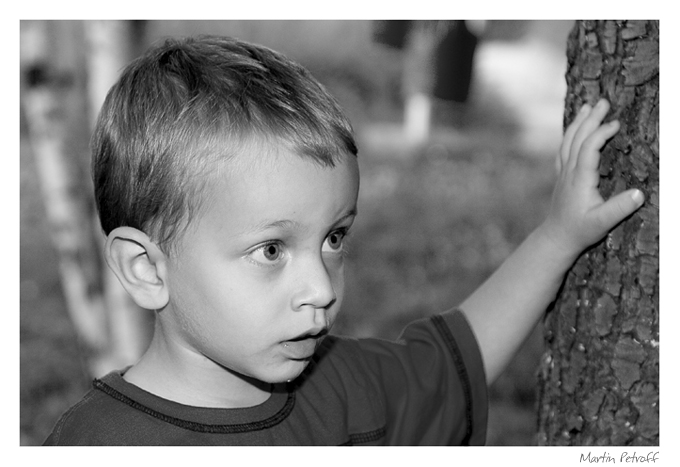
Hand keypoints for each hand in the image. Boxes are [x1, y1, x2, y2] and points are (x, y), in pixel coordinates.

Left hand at [539, 99, 644, 256]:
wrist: (557, 238)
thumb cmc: (580, 231)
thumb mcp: (602, 223)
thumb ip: (619, 209)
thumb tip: (639, 194)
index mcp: (579, 180)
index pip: (588, 150)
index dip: (600, 134)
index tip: (616, 124)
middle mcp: (569, 173)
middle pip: (577, 140)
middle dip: (590, 120)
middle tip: (603, 102)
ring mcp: (563, 174)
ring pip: (568, 142)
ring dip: (578, 123)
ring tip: (587, 106)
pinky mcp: (562, 177)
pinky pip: (563, 150)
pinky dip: (570, 135)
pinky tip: (575, 129)